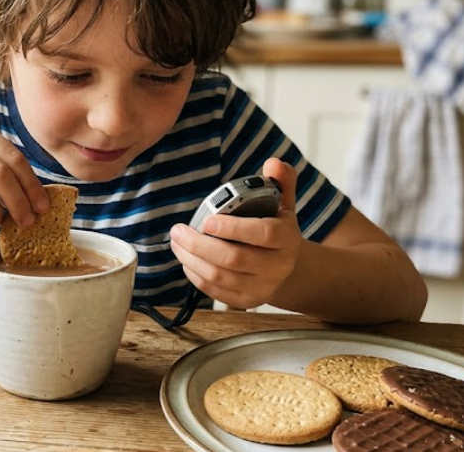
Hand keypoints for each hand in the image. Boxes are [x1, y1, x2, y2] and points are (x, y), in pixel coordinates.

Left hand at [170, 158, 302, 308]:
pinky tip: (186, 259)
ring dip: (192, 259)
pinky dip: (195, 275)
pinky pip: (215, 290)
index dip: (233, 228)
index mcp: (286, 239)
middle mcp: (277, 266)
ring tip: (177, 242)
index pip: (263, 234)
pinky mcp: (246, 300)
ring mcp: (262, 287)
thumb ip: (280, 181)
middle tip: (178, 230)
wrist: (287, 267)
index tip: (207, 221)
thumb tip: (273, 163)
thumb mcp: (283, 204)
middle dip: (200, 245)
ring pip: (220, 276)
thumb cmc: (277, 229)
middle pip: (234, 259)